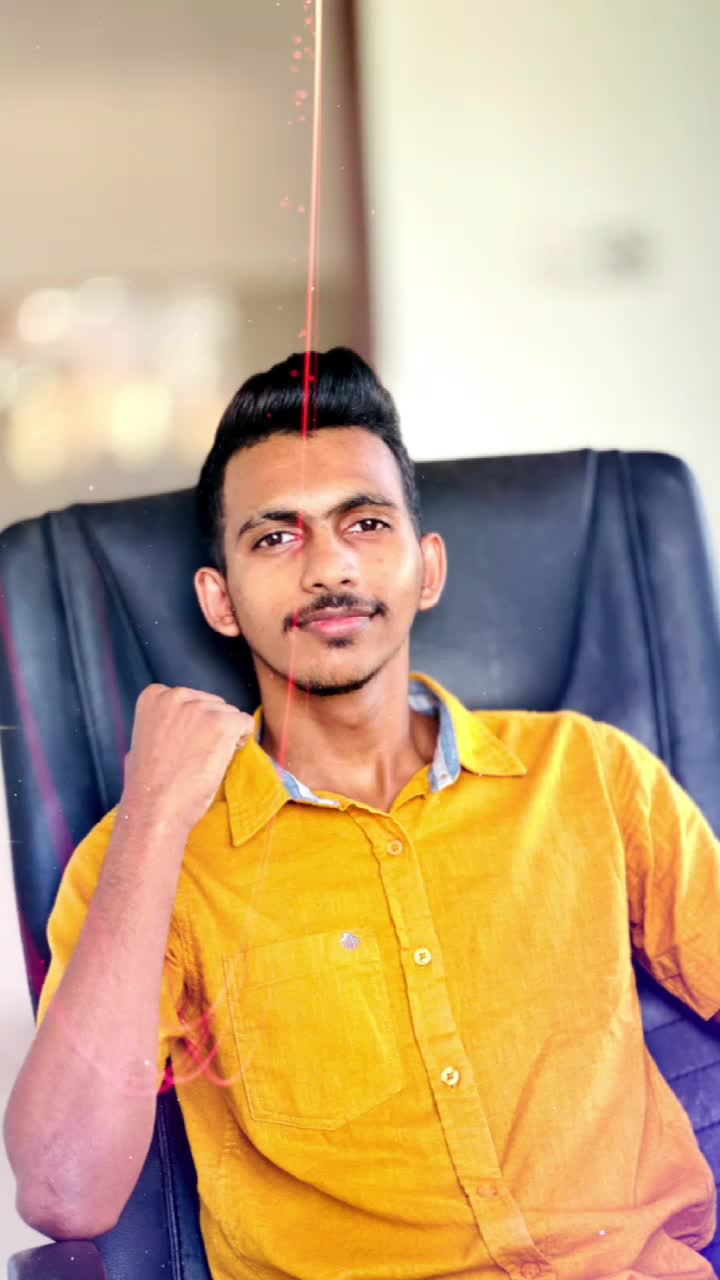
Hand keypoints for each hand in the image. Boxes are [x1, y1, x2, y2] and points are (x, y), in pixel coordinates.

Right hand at [122, 684, 255, 832]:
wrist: (155, 809)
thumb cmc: (148, 785)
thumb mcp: (143, 741)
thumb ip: (161, 724)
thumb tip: (176, 726)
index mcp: (154, 696)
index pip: (190, 698)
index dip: (193, 723)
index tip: (185, 745)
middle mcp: (175, 695)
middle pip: (212, 704)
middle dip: (211, 727)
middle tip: (197, 756)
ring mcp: (200, 708)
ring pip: (230, 714)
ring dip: (226, 736)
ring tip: (206, 761)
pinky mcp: (222, 723)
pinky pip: (245, 723)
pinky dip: (241, 740)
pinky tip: (222, 758)